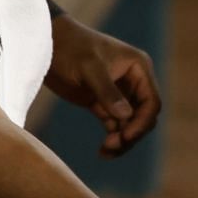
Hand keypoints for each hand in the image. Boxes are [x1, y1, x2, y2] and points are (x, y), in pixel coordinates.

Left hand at [44, 17, 161, 157]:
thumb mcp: (89, 68)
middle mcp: (133, 81)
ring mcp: (118, 92)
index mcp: (138, 68)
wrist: (46, 45)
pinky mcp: (101, 102)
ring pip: (130, 123)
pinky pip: (115, 124)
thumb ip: (107, 91)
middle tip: (111, 146)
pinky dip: (112, 138)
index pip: (151, 101)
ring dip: (122, 140)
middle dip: (132, 133)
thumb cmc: (70, 48)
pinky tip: (102, 151)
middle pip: (144, 116)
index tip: (127, 137)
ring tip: (105, 152)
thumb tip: (126, 116)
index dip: (143, 122)